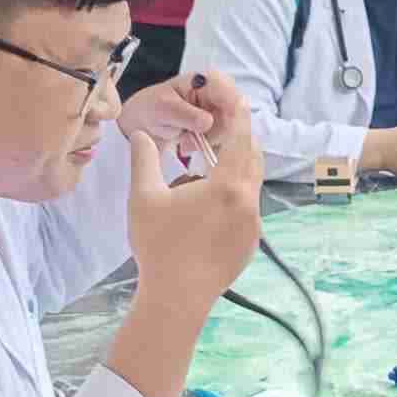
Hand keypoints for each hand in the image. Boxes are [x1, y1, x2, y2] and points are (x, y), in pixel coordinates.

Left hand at [119, 68, 247, 168]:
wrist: (146, 120)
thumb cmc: (153, 107)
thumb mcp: (163, 108)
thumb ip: (185, 114)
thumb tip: (208, 122)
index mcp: (208, 80)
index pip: (233, 98)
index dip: (230, 118)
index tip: (209, 135)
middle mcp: (221, 92)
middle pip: (238, 118)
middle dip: (217, 134)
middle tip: (190, 142)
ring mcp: (223, 110)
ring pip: (235, 132)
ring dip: (211, 142)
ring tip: (186, 143)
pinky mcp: (222, 125)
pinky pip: (227, 140)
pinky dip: (210, 146)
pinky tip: (191, 145)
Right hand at [125, 123, 261, 309]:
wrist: (177, 298)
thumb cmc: (159, 247)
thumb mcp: (143, 198)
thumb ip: (145, 160)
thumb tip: (142, 135)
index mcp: (226, 187)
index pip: (239, 138)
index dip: (238, 114)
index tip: (238, 98)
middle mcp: (248, 202)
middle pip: (252, 158)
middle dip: (238, 139)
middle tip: (217, 130)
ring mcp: (254, 224)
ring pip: (250, 184)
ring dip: (233, 170)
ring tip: (203, 171)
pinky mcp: (251, 242)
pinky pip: (248, 208)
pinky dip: (233, 196)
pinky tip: (206, 207)